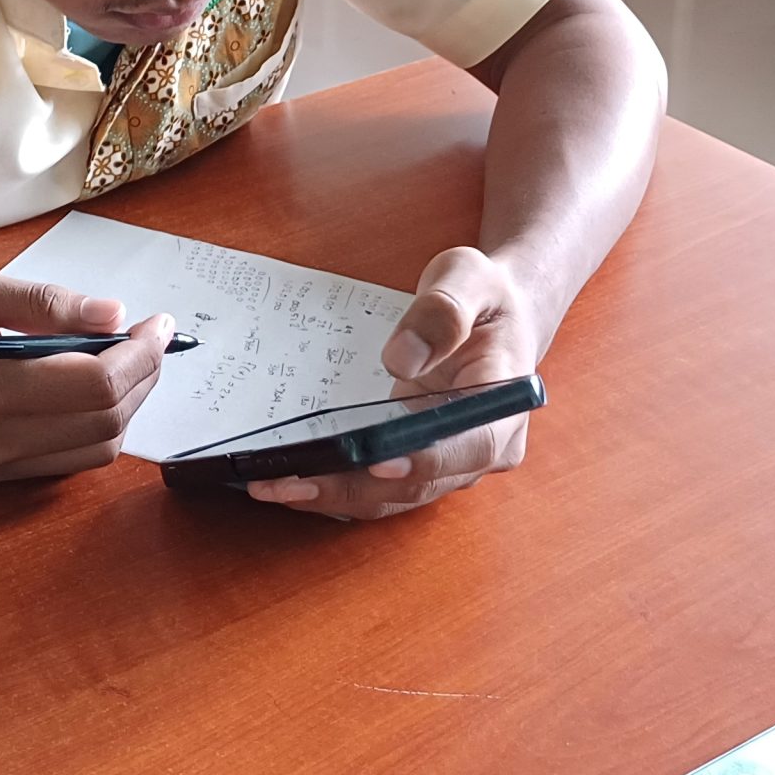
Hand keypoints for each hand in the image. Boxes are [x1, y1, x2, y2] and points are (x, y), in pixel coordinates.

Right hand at [0, 270, 174, 480]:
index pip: (97, 387)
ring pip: (93, 452)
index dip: (141, 354)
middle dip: (144, 377)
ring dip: (125, 405)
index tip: (158, 321)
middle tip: (150, 334)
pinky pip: (64, 462)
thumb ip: (40, 302)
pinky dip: (95, 428)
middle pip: (106, 424)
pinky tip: (90, 387)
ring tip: (125, 357)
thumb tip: (112, 312)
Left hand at [247, 246, 541, 520]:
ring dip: (334, 496)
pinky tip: (290, 479)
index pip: (472, 444)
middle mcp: (483, 448)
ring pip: (393, 496)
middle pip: (419, 484)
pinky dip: (337, 487)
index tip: (379, 461)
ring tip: (270, 487)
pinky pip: (379, 486)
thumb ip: (442, 312)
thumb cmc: (486, 297)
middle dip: (351, 488)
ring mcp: (451, 463)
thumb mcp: (469, 279)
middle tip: (285, 483)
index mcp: (503, 404)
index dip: (426, 460)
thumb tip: (401, 359)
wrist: (499, 313)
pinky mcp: (420, 462)